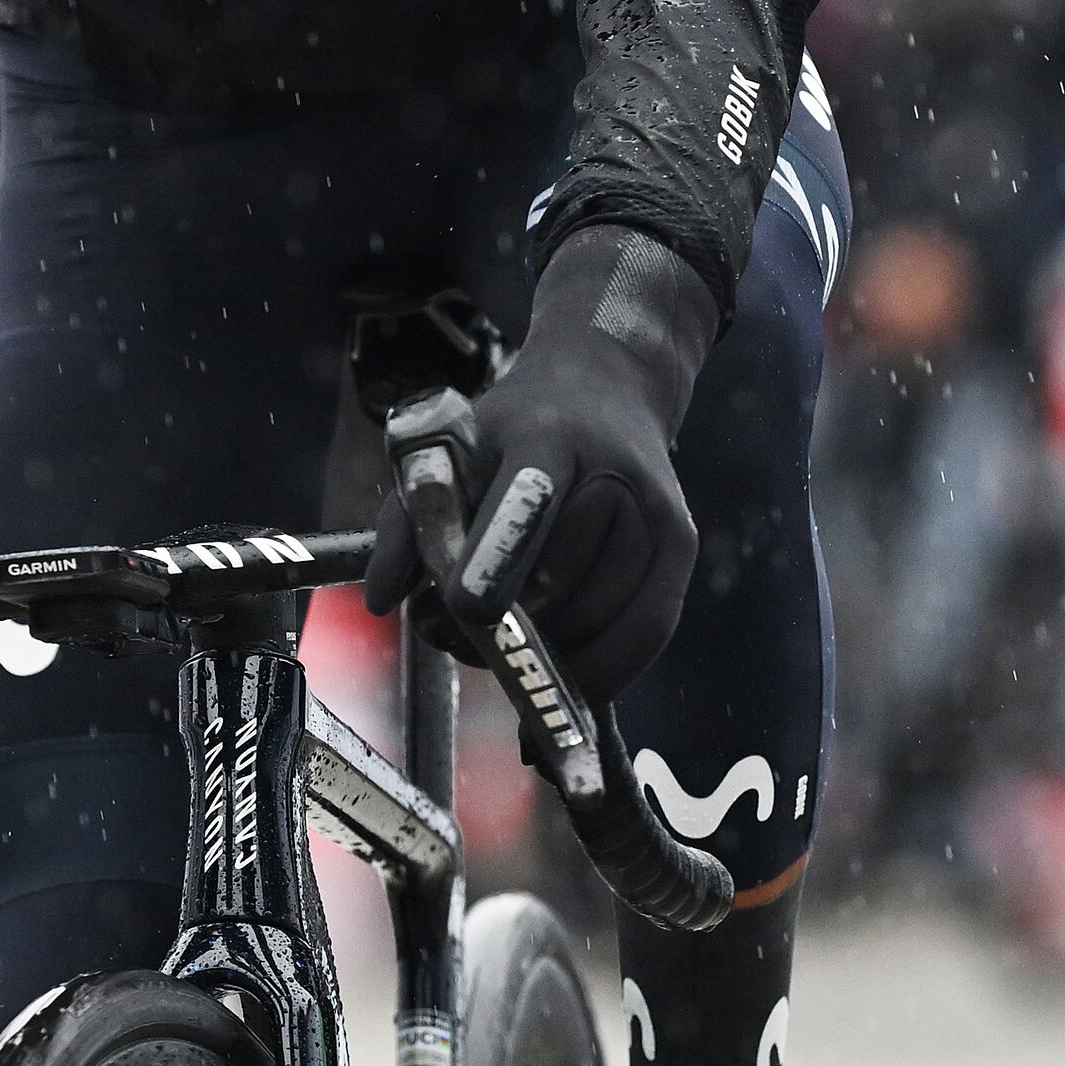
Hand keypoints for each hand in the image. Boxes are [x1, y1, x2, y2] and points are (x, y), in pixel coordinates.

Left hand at [368, 223, 723, 698]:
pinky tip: (561, 675)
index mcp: (546, 436)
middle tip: (448, 636)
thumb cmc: (513, 430)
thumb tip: (384, 601)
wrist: (606, 390)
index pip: (528, 501)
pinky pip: (646, 633)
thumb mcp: (451, 450)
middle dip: (498, 628)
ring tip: (496, 643)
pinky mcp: (680, 546)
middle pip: (558, 581)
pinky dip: (600, 669)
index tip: (461, 607)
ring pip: (595, 618)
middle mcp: (611, 472)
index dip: (496, 561)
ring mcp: (654, 510)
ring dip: (542, 656)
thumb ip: (409, 522)